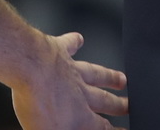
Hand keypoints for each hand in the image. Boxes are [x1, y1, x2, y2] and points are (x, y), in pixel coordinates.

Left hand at [9, 32, 128, 129]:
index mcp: (79, 116)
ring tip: (122, 79)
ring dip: (109, 77)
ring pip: (96, 74)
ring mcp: (71, 70)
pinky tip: (79, 38)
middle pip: (104, 101)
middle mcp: (80, 92)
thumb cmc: (37, 104)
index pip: (101, 127)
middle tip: (129, 105)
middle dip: (118, 105)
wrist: (30, 68)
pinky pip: (69, 45)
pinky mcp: (58, 52)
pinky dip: (75, 42)